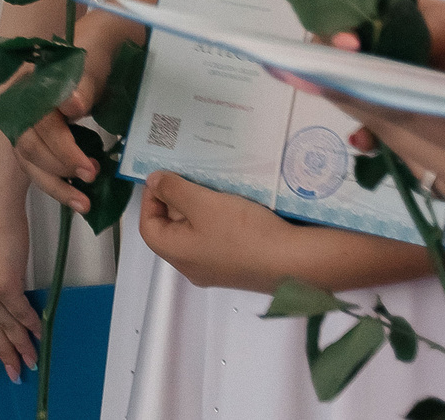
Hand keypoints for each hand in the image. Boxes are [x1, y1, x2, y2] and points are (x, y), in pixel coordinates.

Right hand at [9, 39, 119, 211]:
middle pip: (27, 146)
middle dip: (58, 168)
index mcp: (29, 84)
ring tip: (84, 203)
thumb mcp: (92, 64)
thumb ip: (82, 84)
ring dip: (55, 185)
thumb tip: (71, 106)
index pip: (39, 123)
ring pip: (29, 161)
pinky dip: (56, 183)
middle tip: (91, 178)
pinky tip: (76, 196)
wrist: (95, 49)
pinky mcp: (35, 137)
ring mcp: (24, 122)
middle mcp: (19, 105)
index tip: (89, 167)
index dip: (62, 148)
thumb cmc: (93, 55)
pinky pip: (38, 165)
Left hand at [135, 171, 304, 291]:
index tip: (164, 178)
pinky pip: (220, 238)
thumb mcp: (202, 204)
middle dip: (178, 201)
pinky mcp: (240, 265)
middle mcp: (194, 267)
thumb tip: (152, 182)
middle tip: (190, 177)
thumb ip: (173, 190)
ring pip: (198, 232)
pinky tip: (233, 202)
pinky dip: (220, 218)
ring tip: (211, 185)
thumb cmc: (243, 233)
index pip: (149, 227)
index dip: (151, 200)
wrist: (296, 260)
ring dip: (201, 208)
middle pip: (173, 229)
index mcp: (178, 255)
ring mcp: (218, 268)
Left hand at [331, 30, 444, 319]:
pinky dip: (416, 150)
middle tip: (313, 67)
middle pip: (394, 134)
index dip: (353, 86)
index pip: (400, 111)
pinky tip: (416, 129)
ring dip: (384, 125)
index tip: (311, 62)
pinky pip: (436, 179)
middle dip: (354, 99)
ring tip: (355, 87)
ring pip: (412, 158)